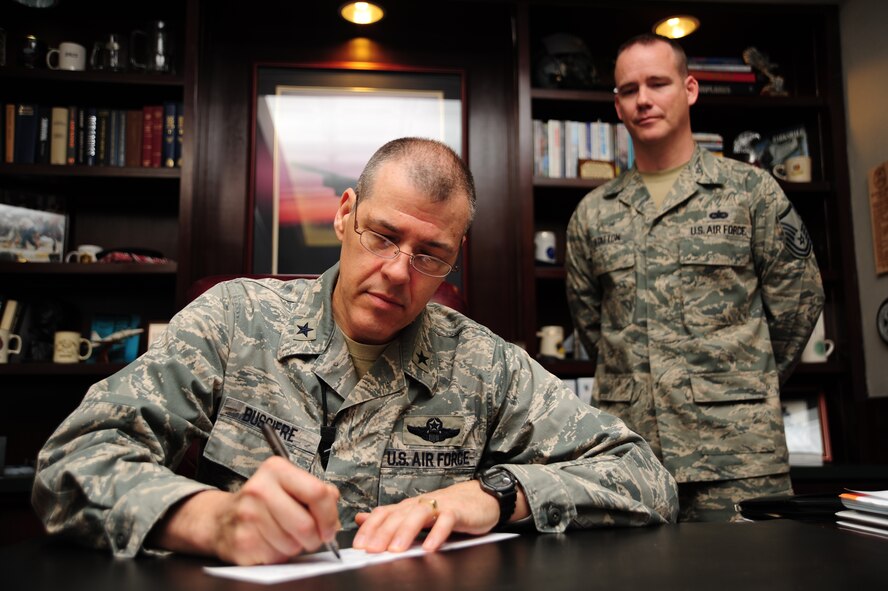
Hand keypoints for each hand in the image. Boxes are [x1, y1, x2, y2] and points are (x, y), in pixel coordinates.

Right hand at [153, 456, 340, 564]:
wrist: (222, 518)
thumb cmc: (263, 502)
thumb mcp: (289, 484)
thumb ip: (317, 490)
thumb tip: (333, 501)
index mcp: (276, 469)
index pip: (317, 493)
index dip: (330, 516)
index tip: (330, 526)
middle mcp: (260, 489)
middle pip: (306, 525)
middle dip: (316, 537)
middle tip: (312, 537)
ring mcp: (248, 516)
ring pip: (292, 544)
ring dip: (296, 546)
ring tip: (286, 535)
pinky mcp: (242, 541)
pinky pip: (276, 556)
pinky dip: (279, 554)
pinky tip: (271, 542)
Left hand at [352, 480, 525, 552]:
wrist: (480, 498)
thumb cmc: (448, 508)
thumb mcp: (415, 513)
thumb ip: (389, 517)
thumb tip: (360, 518)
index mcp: (409, 506)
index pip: (384, 513)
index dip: (370, 528)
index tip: (360, 545)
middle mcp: (421, 504)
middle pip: (398, 515)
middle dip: (383, 533)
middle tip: (372, 550)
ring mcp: (440, 506)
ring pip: (419, 515)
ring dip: (405, 532)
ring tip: (396, 550)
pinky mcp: (458, 512)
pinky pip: (446, 521)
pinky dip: (437, 534)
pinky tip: (429, 548)